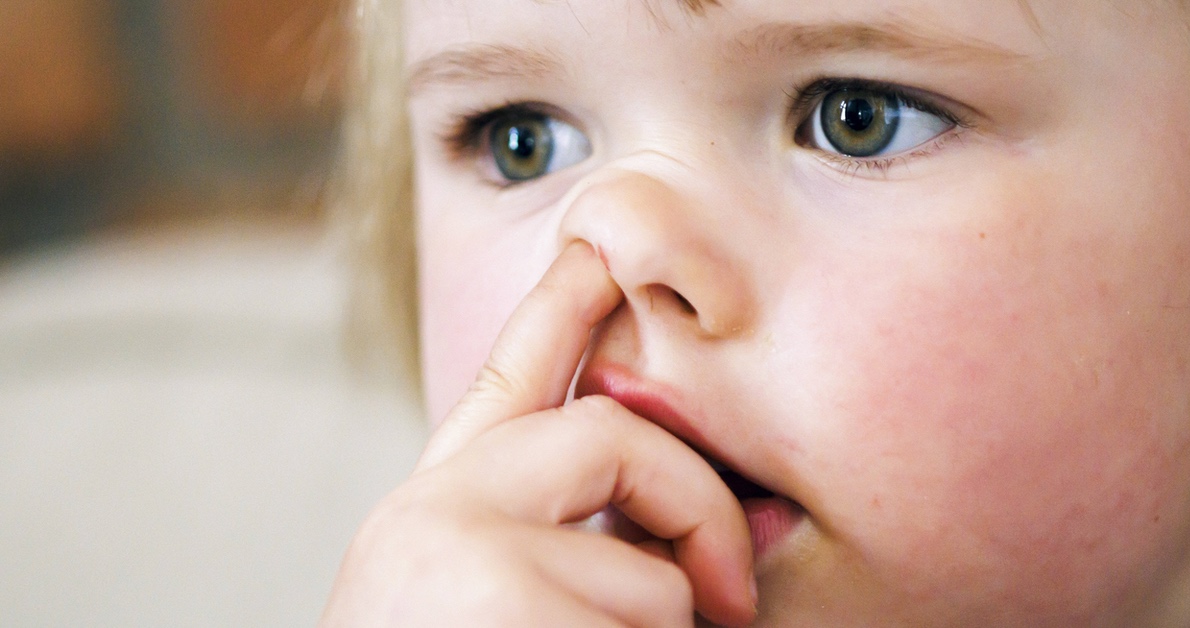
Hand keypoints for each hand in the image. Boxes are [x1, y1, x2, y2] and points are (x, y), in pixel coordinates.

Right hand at [320, 242, 756, 626]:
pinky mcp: (504, 609)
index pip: (502, 379)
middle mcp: (431, 517)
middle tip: (730, 598)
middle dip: (690, 509)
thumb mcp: (484, 603)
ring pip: (650, 579)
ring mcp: (462, 562)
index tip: (598, 240)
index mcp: (427, 519)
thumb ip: (569, 550)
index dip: (557, 306)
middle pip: (610, 435)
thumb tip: (719, 544)